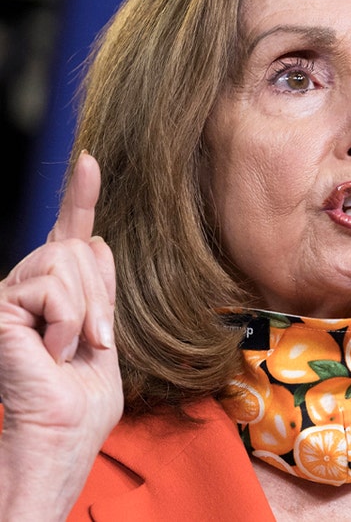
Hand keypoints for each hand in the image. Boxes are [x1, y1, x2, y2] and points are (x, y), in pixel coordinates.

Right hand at [0, 152, 122, 519]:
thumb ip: (97, 287)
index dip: (78, 196)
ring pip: (67, 262)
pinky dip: (66, 323)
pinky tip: (50, 350)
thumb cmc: (83, 396)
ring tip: (67, 349)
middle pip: (79, 248)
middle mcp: (24, 287)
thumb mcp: (101, 330)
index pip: (68, 236)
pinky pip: (54, 291)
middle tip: (91, 342)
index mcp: (54, 293)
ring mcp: (7, 296)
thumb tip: (92, 238)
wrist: (64, 429)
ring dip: (86, 313)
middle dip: (100, 298)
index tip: (89, 161)